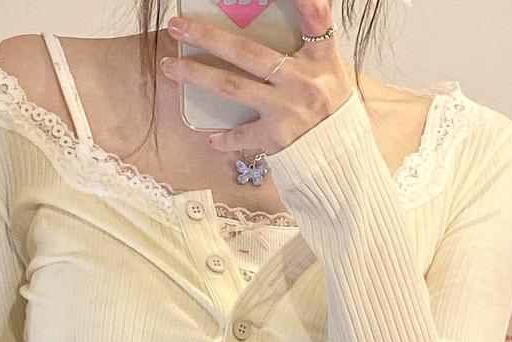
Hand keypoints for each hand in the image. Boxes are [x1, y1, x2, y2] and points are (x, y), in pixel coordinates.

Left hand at [162, 0, 353, 153]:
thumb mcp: (331, 68)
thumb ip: (313, 40)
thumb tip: (302, 7)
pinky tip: (210, 138)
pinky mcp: (275, 138)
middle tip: (177, 26)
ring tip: (170, 67)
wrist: (342, 156)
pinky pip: (242, 135)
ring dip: (196, 76)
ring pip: (232, 87)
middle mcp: (300, 80)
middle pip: (247, 53)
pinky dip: (225, 138)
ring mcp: (285, 110)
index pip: (316, 18)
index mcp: (320, 58)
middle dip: (208, 36)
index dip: (304, 1)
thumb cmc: (332, 107)